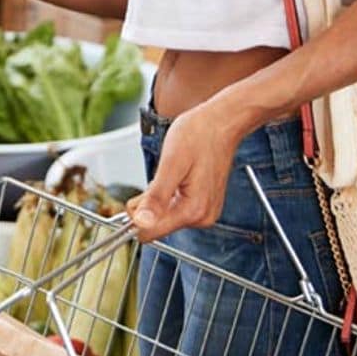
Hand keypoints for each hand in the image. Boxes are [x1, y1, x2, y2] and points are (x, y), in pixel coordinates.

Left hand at [126, 99, 250, 241]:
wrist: (222, 123)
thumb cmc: (199, 135)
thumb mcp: (171, 163)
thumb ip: (156, 196)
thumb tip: (140, 223)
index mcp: (193, 210)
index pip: (150, 232)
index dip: (136, 216)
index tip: (134, 196)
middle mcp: (202, 217)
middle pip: (157, 224)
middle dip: (149, 203)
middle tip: (159, 176)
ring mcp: (205, 212)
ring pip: (166, 216)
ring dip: (161, 196)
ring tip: (173, 172)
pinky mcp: (205, 205)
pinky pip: (177, 208)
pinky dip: (171, 194)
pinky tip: (180, 175)